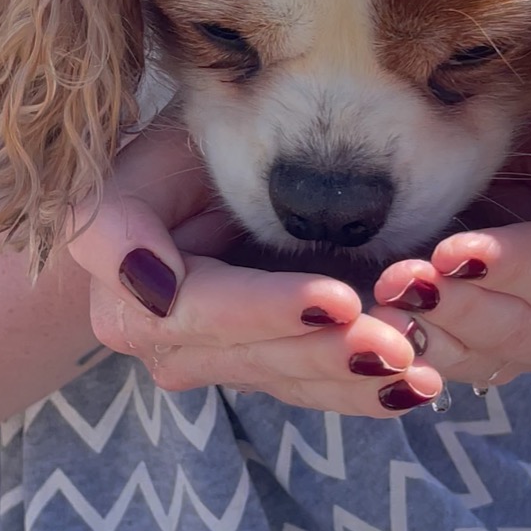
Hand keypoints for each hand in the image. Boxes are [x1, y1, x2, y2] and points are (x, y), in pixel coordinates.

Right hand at [66, 119, 440, 417]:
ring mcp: (188, 353)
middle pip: (243, 349)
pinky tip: (413, 387)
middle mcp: (138, 322)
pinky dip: (359, 390)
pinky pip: (300, 388)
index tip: (337, 300)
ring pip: (276, 375)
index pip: (190, 302)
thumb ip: (125, 217)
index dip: (261, 309)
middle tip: (398, 340)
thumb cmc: (178, 140)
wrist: (179, 171)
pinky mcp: (239, 364)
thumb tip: (152, 285)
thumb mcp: (157, 142)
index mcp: (112, 261)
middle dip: (323, 348)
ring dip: (350, 375)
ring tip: (418, 363)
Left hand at [371, 137, 530, 390]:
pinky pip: (448, 367)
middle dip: (459, 305)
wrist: (511, 161)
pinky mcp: (484, 360)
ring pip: (480, 357)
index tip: (452, 253)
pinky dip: (413, 350)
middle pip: (520, 328)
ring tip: (384, 304)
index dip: (508, 265)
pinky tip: (379, 328)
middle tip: (402, 280)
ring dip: (428, 333)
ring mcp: (529, 352)